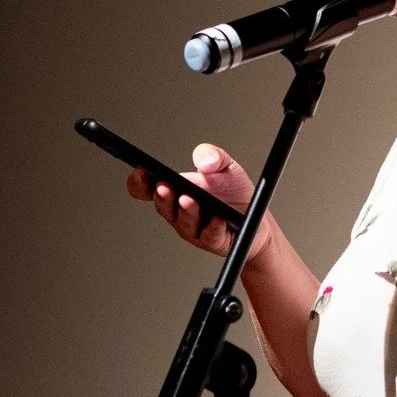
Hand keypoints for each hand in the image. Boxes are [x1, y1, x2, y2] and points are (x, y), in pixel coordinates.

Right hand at [127, 144, 272, 262]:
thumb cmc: (234, 191)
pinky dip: (213, 227)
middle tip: (163, 186)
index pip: (148, 189)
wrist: (257, 216)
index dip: (139, 182)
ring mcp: (194, 229)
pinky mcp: (213, 241)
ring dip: (185, 211)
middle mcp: (179, 212)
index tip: (140, 172)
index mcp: (175, 191)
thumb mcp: (226, 166)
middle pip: (163, 206)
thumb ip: (213, 156)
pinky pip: (210, 235)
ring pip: (184, 222)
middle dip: (162, 196)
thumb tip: (204, 160)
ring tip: (188, 200)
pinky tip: (217, 219)